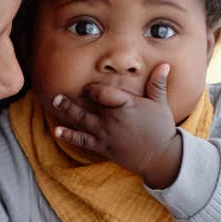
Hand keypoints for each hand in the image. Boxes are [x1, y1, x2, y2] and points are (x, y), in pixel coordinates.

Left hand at [50, 63, 181, 187]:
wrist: (159, 157)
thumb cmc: (160, 129)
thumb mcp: (160, 104)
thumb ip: (158, 84)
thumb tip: (165, 64)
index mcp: (126, 105)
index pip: (104, 94)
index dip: (93, 90)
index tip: (87, 87)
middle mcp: (113, 119)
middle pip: (88, 106)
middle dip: (72, 99)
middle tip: (57, 93)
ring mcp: (106, 133)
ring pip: (82, 120)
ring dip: (67, 111)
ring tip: (55, 102)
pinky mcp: (103, 147)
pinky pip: (82, 141)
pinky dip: (69, 136)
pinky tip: (57, 131)